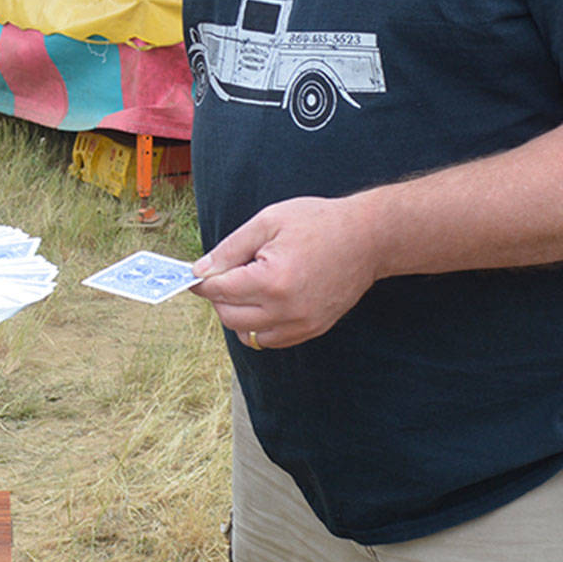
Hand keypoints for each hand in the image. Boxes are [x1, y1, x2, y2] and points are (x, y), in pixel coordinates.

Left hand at [190, 196, 380, 349]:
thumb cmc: (318, 223)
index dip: (203, 281)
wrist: (368, 238)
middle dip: (219, 297)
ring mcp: (301, 324)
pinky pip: (271, 340)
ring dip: (238, 314)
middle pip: (229, 316)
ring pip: (247, 334)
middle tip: (226, 274)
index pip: (220, 291)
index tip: (194, 275)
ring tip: (249, 286)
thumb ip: (230, 249)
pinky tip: (266, 299)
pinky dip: (259, 325)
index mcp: (273, 280)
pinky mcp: (312, 330)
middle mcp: (286, 310)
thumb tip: (199, 271)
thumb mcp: (268, 221)